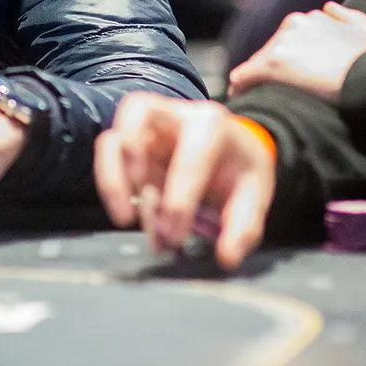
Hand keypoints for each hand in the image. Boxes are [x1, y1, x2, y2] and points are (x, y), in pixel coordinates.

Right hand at [94, 93, 273, 269]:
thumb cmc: (240, 167)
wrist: (233, 152)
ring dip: (111, 177)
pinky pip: (109, 159)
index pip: (190, 156)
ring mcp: (147, 131)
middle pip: (137, 110)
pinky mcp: (131, 147)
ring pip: (113, 136)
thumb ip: (244, 226)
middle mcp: (174, 116)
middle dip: (131, 155)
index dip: (180, 199)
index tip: (178, 234)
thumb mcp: (256, 194)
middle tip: (139, 198)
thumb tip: (227, 255)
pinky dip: (111, 186)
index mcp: (211, 124)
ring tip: (124, 217)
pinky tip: (127, 215)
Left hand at [227, 2, 365, 102]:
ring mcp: (281, 44)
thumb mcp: (365, 29)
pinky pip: (244, 75)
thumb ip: (346, 16)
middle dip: (274, 67)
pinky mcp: (272, 65)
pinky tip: (240, 96)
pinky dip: (241, 85)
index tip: (288, 75)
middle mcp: (292, 25)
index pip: (289, 40)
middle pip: (273, 50)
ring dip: (259, 77)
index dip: (288, 59)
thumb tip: (328, 7)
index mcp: (310, 18)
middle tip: (273, 89)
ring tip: (255, 95)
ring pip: (259, 62)